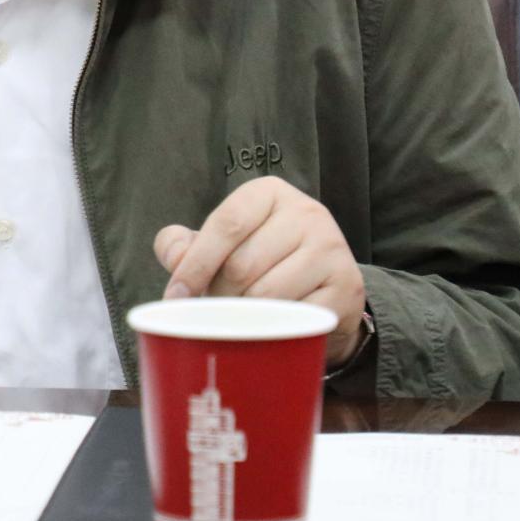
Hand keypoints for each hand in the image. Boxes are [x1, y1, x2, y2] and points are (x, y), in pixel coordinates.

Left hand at [154, 177, 366, 367]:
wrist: (325, 289)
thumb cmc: (263, 262)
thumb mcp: (224, 245)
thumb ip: (186, 246)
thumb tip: (173, 253)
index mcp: (268, 193)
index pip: (226, 224)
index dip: (195, 264)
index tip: (175, 297)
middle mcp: (305, 212)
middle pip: (242, 265)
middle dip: (219, 297)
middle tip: (216, 311)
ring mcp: (331, 246)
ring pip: (267, 294)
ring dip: (245, 316)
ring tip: (242, 318)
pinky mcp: (346, 284)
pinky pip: (296, 316)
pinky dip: (276, 327)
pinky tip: (273, 325)